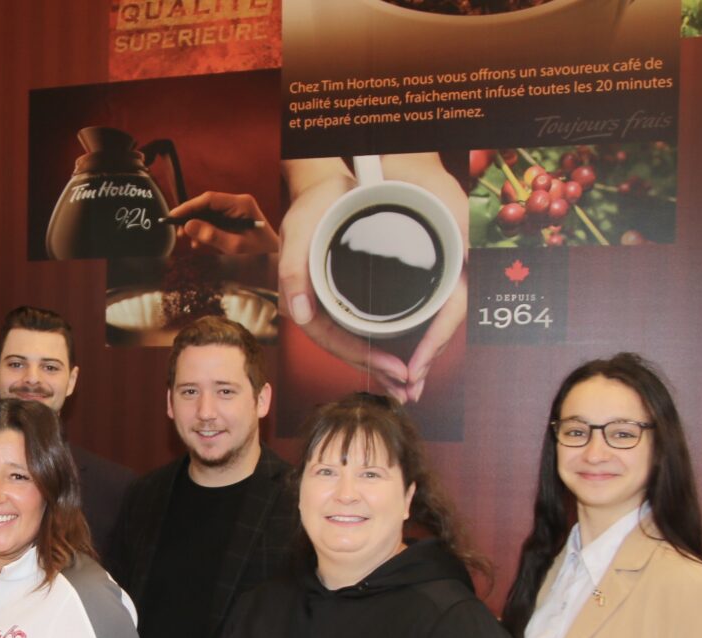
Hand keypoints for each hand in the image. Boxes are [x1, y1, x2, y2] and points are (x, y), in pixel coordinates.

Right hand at [167, 191, 279, 256]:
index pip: (209, 199)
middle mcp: (238, 202)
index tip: (173, 216)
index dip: (189, 206)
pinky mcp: (233, 218)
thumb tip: (188, 226)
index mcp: (241, 203)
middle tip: (178, 233)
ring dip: (196, 226)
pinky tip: (199, 243)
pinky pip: (213, 220)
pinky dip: (204, 231)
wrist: (277, 257)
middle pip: (206, 204)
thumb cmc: (261, 252)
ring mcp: (236, 209)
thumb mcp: (235, 246)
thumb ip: (211, 235)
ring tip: (189, 241)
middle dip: (190, 218)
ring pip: (208, 213)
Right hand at [277, 161, 411, 399]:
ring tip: (405, 379)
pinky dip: (378, 342)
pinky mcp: (341, 295)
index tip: (395, 368)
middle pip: (343, 346)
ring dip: (378, 363)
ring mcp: (326, 302)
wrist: (324, 186)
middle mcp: (312, 304)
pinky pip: (359, 325)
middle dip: (375, 369)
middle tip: (408, 386)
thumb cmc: (314, 203)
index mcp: (299, 297)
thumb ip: (292, 270)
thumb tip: (299, 315)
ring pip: (352, 340)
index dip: (361, 357)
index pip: (329, 338)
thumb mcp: (300, 228)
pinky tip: (397, 352)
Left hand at [377, 153, 470, 401]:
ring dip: (422, 353)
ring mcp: (444, 271)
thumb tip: (465, 256)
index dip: (434, 344)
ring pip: (435, 321)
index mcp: (463, 256)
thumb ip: (455, 226)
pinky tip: (402, 352)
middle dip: (426, 360)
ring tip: (403, 383)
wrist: (402, 155)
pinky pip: (425, 309)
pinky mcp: (428, 273)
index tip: (412, 370)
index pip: (453, 312)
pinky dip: (415, 333)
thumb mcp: (436, 193)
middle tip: (406, 390)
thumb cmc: (418, 171)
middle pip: (445, 324)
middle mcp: (457, 267)